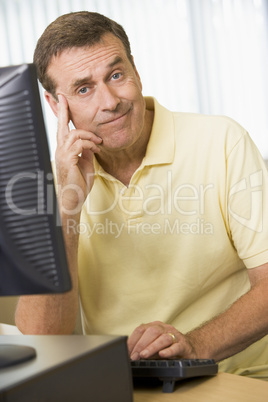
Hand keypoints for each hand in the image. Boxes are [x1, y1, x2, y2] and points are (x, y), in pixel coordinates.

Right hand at [55, 94, 101, 213]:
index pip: (63, 129)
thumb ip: (87, 152)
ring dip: (89, 135)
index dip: (63, 115)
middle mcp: (61, 150)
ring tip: (98, 142)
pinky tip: (96, 149)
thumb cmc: (79, 184)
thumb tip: (92, 144)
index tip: (63, 101)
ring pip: (74, 134)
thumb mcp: (86, 164)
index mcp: (65, 150)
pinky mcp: (68, 159)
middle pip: (61, 125)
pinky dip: (89, 144)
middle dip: (63, 110)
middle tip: (63, 97)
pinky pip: (79, 144)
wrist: (73, 199)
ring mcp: (62, 154)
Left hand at [128, 321, 196, 359]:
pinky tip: (162, 355)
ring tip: (143, 355)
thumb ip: (145, 348)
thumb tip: (131, 355)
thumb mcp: (155, 346)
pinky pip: (176, 347)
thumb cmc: (169, 347)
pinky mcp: (184, 345)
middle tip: (134, 356)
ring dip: (152, 347)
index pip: (141, 329)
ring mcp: (175, 336)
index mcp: (155, 326)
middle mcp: (165, 328)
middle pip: (151, 332)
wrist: (191, 348)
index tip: (127, 351)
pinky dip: (168, 351)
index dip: (133, 340)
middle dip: (141, 344)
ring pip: (163, 338)